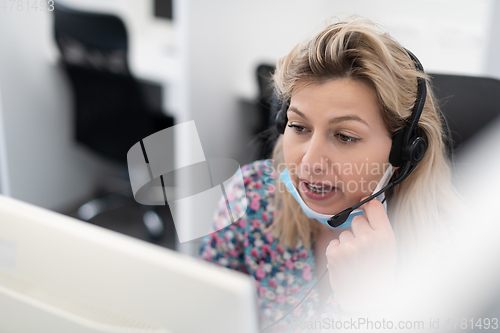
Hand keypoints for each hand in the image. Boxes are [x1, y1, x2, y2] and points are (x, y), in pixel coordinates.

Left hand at [325, 197, 396, 312]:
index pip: (374, 207)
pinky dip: (337, 252)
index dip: (368, 205)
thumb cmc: (378, 273)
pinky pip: (333, 243)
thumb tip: (366, 205)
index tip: (365, 206)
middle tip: (364, 249)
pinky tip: (346, 264)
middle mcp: (368, 239)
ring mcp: (350, 247)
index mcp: (385, 237)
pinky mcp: (334, 254)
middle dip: (358, 231)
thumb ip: (378, 228)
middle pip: (356, 219)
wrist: (367, 300)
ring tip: (355, 261)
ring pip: (344, 233)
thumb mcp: (388, 250)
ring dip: (347, 244)